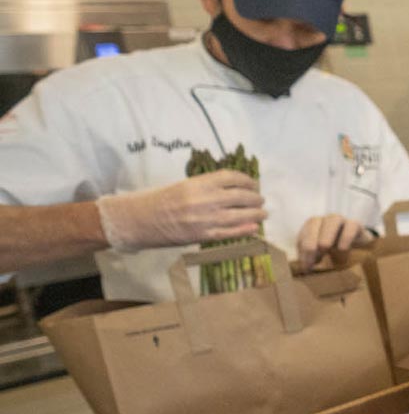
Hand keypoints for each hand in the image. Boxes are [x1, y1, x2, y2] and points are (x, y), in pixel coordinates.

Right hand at [97, 172, 264, 250]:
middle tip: (260, 200)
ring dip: (256, 214)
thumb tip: (234, 188)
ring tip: (263, 214)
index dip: (248, 180)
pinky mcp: (203, 235)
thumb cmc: (161, 200)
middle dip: (255, 198)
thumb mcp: (184, 185)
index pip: (233, 177)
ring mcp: (206, 219)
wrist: (140, 220)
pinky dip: (245, 230)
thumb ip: (208, 187)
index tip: (253, 184)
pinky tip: (255, 227)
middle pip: (242, 196)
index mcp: (199, 183)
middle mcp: (206, 199)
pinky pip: (230, 233)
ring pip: (241, 215)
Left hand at [296, 214, 373, 269]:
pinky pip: (351, 226)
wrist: (358, 249)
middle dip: (311, 242)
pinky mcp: (356, 225)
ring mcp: (341, 221)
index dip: (303, 251)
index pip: (303, 234)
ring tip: (325, 249)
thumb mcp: (320, 257)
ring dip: (327, 234)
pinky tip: (342, 249)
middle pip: (314, 222)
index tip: (306, 267)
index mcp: (312, 226)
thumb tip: (305, 269)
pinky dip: (346, 237)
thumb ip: (311, 259)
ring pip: (333, 219)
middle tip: (313, 260)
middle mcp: (325, 220)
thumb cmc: (335, 253)